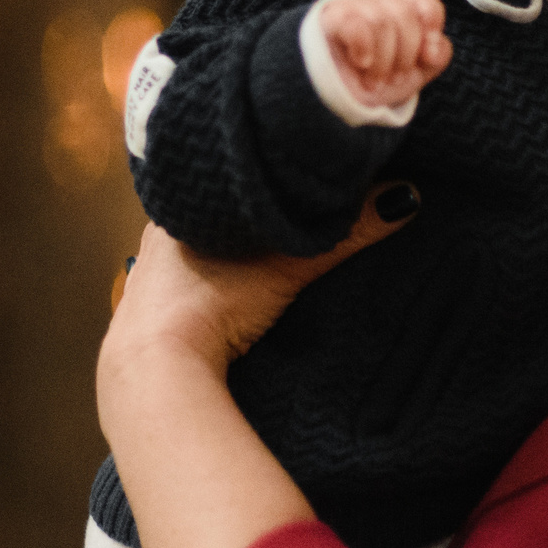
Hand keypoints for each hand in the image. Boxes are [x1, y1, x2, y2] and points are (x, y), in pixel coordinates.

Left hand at [109, 183, 421, 375]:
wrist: (156, 369)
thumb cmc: (213, 304)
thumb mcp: (289, 263)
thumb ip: (347, 232)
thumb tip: (405, 198)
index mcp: (180, 207)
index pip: (222, 181)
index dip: (250, 180)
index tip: (277, 178)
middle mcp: (156, 238)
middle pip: (205, 218)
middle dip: (235, 221)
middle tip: (270, 221)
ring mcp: (144, 282)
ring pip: (187, 257)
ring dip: (215, 260)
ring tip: (249, 263)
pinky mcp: (142, 323)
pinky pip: (176, 294)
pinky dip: (198, 294)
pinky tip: (215, 304)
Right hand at [320, 0, 450, 111]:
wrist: (340, 103)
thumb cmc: (378, 82)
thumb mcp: (416, 73)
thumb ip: (437, 55)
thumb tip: (431, 49)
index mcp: (402, 15)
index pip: (422, 2)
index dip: (431, 24)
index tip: (428, 57)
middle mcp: (379, 7)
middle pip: (403, 13)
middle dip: (404, 54)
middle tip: (394, 79)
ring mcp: (354, 10)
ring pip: (380, 21)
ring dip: (382, 62)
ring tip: (374, 82)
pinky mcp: (331, 20)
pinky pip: (354, 23)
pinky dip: (363, 47)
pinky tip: (362, 63)